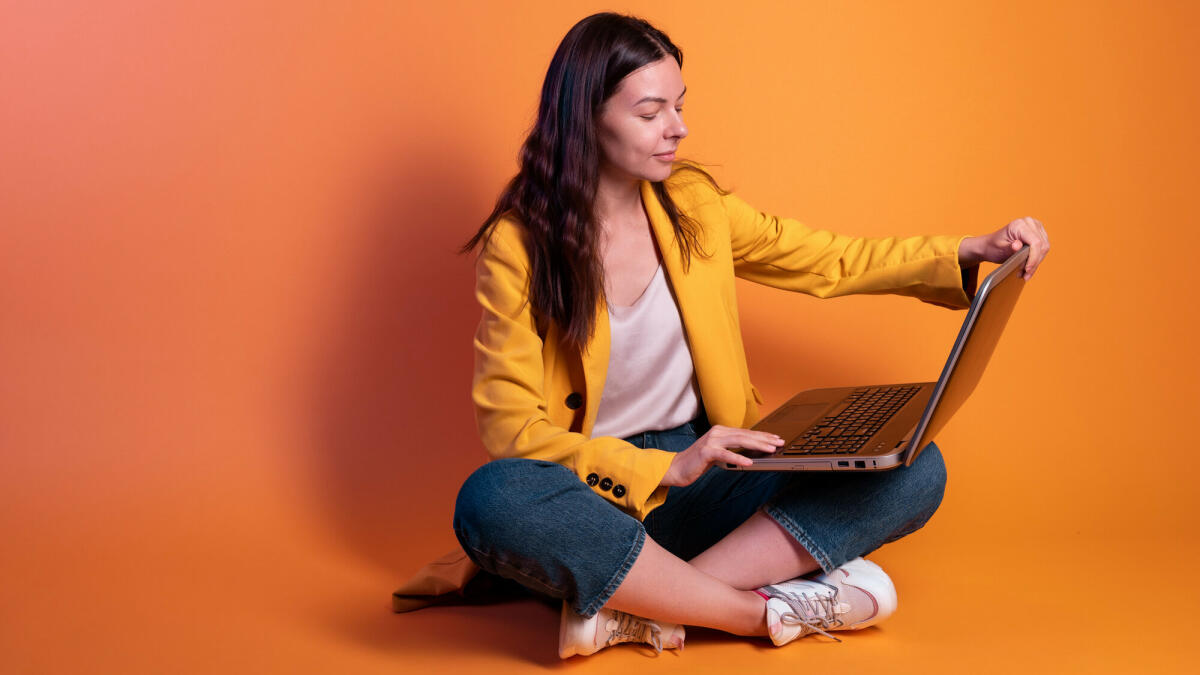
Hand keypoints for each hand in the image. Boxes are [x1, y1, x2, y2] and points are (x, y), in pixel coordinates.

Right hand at [660, 425, 784, 486]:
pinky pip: (725, 455)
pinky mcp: (706, 452)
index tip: (776, 439)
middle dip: (764, 439)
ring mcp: (711, 441)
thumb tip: (752, 453)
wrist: (677, 468)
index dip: (762, 435)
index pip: (746, 432)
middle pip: (745, 434)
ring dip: (756, 445)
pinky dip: (738, 458)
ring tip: (770, 449)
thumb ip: (732, 449)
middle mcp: (717, 432)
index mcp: (721, 431)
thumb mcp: (718, 453)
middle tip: (779, 442)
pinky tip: (749, 463)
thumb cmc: (698, 462)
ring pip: (738, 441)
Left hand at [959, 217, 1050, 279]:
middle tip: (1025, 275)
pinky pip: (1043, 248)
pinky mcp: (1038, 233)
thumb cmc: (993, 246)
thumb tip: (1018, 245)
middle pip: (1041, 246)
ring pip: (1044, 248)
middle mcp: (1030, 223)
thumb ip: (1009, 247)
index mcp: (1019, 224)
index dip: (1033, 258)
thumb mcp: (999, 249)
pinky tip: (1028, 268)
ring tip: (1025, 273)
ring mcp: (1036, 227)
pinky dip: (1036, 260)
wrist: (990, 245)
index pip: (1035, 242)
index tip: (1027, 269)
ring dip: (1036, 263)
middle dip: (1034, 263)